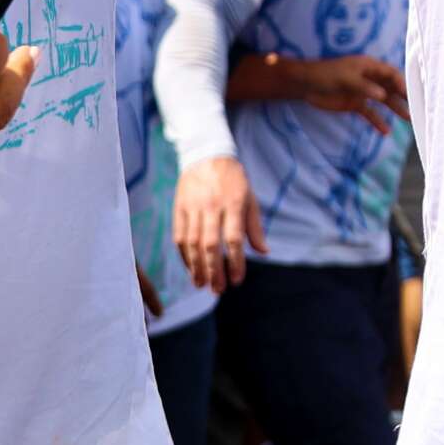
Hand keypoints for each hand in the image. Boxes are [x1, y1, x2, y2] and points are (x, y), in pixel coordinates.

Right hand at [173, 155, 261, 293]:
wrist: (206, 154)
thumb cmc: (233, 180)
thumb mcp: (250, 198)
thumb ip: (254, 227)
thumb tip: (264, 252)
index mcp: (234, 203)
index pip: (234, 239)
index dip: (236, 262)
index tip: (237, 280)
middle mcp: (212, 206)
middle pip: (211, 245)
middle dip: (214, 271)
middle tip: (218, 290)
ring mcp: (194, 207)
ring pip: (192, 243)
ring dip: (197, 268)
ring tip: (202, 285)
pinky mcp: (179, 208)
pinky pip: (180, 237)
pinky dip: (184, 256)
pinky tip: (191, 268)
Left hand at [248, 51, 410, 122]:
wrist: (302, 84)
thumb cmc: (320, 74)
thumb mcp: (340, 78)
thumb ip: (361, 85)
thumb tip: (379, 94)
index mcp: (367, 66)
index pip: (389, 72)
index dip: (402, 81)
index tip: (410, 92)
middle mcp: (368, 78)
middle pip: (391, 86)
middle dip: (404, 96)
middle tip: (417, 107)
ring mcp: (362, 91)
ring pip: (384, 100)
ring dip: (396, 109)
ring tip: (409, 120)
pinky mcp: (354, 104)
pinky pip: (370, 113)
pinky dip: (378, 122)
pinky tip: (386, 132)